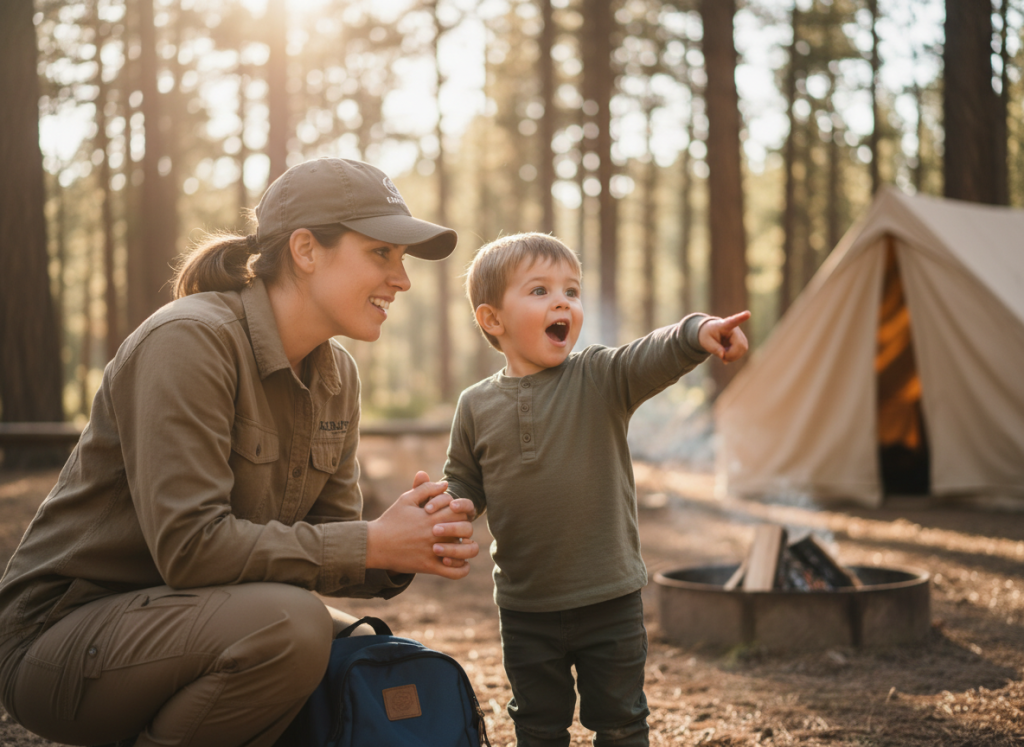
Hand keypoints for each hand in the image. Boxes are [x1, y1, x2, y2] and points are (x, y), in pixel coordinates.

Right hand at [365, 471, 479, 579]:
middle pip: (466, 528)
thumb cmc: (391, 520)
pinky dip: (462, 568)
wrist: (375, 544)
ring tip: (460, 544)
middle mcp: (436, 534)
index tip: (450, 513)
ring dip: (467, 547)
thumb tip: (445, 485)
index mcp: (432, 516)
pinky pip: (455, 572)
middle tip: (455, 529)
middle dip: (464, 527)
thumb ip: (425, 488)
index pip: (461, 511)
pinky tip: (458, 562)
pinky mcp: (429, 567)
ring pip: (466, 551)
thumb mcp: (406, 499)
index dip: (460, 510)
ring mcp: (434, 551)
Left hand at [698, 310, 750, 363]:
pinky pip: (742, 351)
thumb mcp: (706, 342)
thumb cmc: (708, 335)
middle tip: (722, 356)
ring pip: (743, 349)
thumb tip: (723, 355)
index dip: (741, 318)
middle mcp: (735, 329)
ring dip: (732, 356)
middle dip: (731, 355)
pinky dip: (734, 356)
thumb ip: (713, 348)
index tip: (748, 313)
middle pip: (740, 345)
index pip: (733, 321)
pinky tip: (727, 353)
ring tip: (723, 353)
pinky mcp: (742, 341)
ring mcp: (740, 335)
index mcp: (724, 325)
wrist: (711, 332)